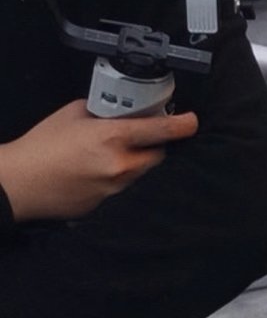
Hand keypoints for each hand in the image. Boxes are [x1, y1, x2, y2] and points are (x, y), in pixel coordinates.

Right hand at [0, 100, 198, 221]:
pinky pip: (126, 189)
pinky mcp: (110, 206)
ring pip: (142, 173)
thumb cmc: (43, 146)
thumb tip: (118, 111)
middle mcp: (119, 166)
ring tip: (109, 155)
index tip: (191, 122)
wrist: (24, 184)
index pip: (157, 131)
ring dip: (136, 162)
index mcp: (111, 138)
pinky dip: (120, 178)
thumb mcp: (72, 114)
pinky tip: (97, 173)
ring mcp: (116, 190)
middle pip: (156, 155)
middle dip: (153, 144)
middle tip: (139, 135)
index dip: (179, 126)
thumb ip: (101, 111)